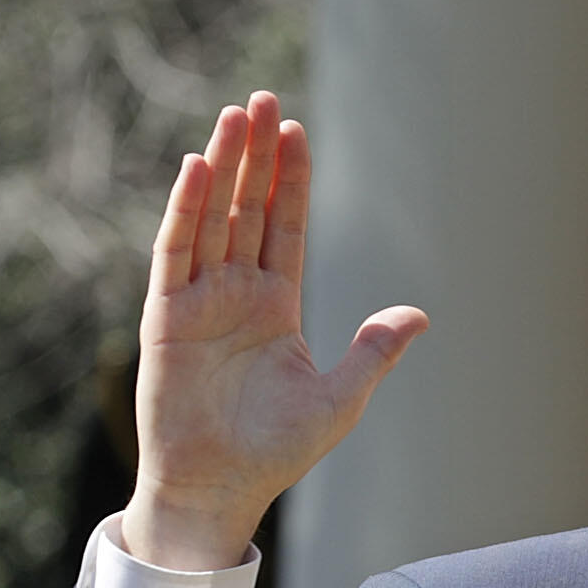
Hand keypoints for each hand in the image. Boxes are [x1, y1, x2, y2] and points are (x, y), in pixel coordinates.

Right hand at [124, 92, 426, 571]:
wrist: (221, 488)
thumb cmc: (277, 451)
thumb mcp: (340, 397)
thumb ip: (373, 351)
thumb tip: (420, 314)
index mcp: (276, 306)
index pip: (285, 228)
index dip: (291, 181)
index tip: (297, 132)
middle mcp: (235, 293)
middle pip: (246, 208)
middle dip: (256, 155)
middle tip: (263, 99)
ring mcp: (198, 301)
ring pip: (212, 218)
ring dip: (223, 166)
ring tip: (235, 115)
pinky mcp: (167, 317)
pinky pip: (176, 254)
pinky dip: (186, 211)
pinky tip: (199, 169)